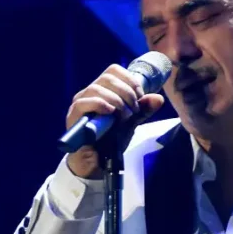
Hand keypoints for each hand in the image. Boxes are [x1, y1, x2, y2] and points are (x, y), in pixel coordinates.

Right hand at [65, 64, 164, 178]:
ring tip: (125, 116)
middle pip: (108, 77)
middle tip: (134, 109)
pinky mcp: (73, 116)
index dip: (130, 80)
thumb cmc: (111, 140)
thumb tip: (159, 98)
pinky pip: (84, 102)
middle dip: (126, 92)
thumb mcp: (131, 122)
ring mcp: (80, 103)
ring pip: (96, 88)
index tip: (140, 97)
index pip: (114, 70)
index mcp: (103, 90)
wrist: (99, 162)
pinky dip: (100, 104)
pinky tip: (111, 112)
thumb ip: (143, 110)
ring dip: (116, 100)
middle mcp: (89, 93)